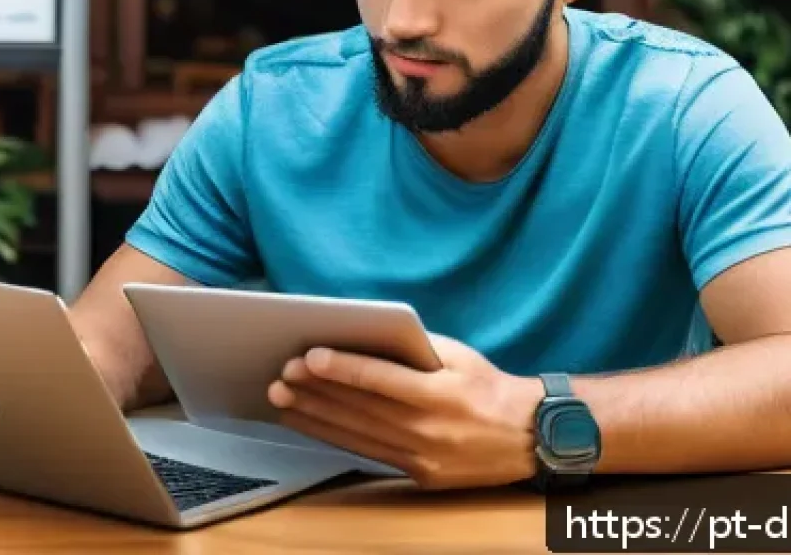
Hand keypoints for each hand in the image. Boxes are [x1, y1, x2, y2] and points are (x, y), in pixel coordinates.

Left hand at [267, 334, 543, 489]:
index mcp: (442, 394)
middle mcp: (429, 429)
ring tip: (283, 400)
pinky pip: (366, 453)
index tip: (309, 356)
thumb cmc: (488, 385)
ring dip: (315, 416)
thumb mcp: (457, 355)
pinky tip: (310, 423)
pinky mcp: (417, 474)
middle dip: (316, 392)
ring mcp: (422, 457)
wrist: (528, 438)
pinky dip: (333, 437)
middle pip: (362, 409)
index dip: (343, 368)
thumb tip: (365, 336)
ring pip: (357, 435)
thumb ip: (413, 347)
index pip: (382, 380)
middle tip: (281, 376)